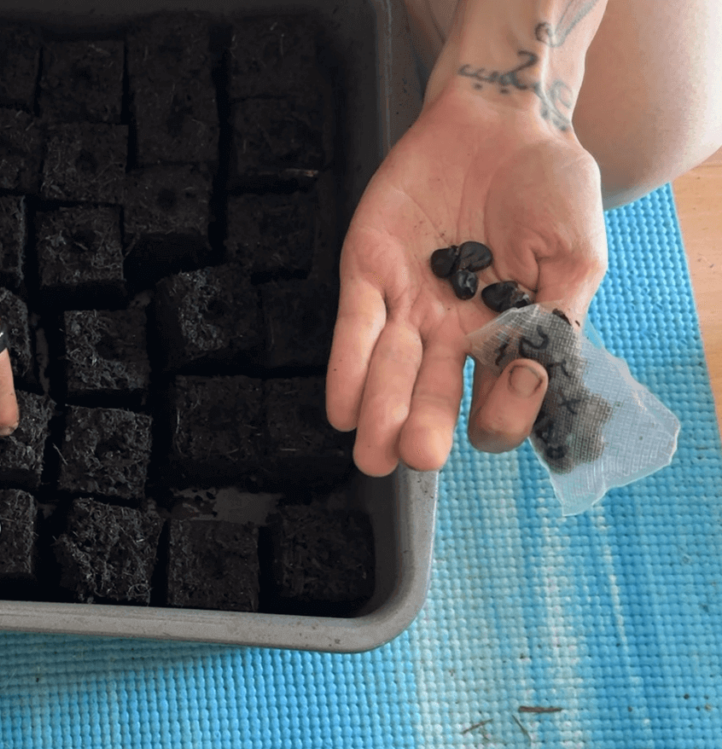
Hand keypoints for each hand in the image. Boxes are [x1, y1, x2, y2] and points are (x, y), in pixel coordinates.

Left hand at [327, 84, 606, 475]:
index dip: (504, 409)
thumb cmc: (549, 185)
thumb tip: (540, 370)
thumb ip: (560, 313)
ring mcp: (409, 303)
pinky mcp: (368, 271)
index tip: (507, 406)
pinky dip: (347, 368)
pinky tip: (343, 409)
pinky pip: (355, 327)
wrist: (502, 119)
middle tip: (417, 457)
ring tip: (376, 454)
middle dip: (424, 428)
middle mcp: (452, 330)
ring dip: (381, 412)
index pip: (500, 393)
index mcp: (506, 332)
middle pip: (434, 392)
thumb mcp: (576, 253)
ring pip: (390, 369)